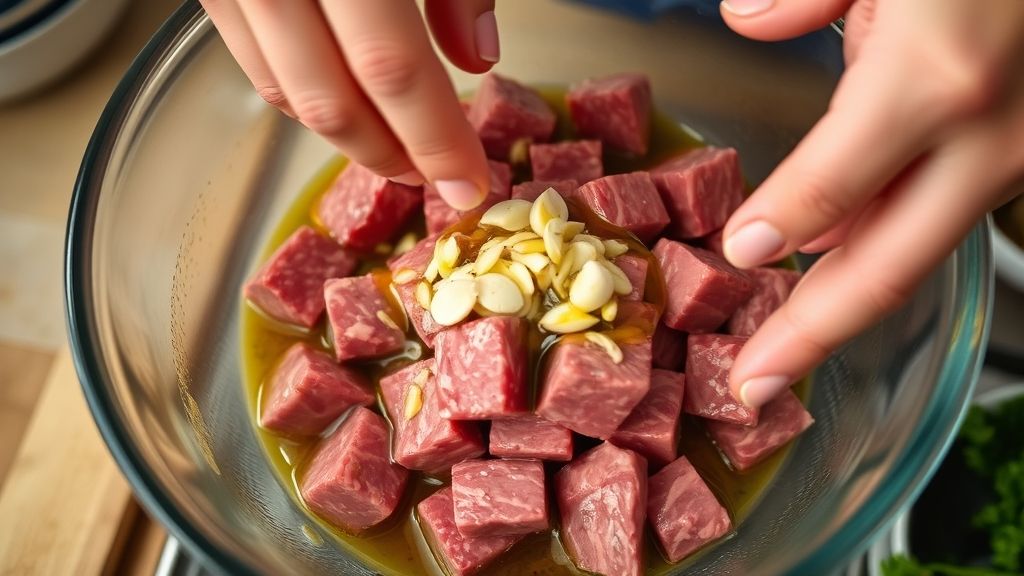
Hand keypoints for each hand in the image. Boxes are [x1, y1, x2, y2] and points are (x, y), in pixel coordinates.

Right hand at [199, 0, 499, 209]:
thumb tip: (478, 59)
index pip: (389, 69)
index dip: (432, 138)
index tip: (468, 184)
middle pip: (330, 99)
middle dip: (389, 154)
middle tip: (433, 177)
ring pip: (284, 91)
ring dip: (346, 136)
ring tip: (397, 147)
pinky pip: (253, 62)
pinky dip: (302, 98)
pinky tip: (344, 104)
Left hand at [718, 0, 1023, 406]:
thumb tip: (748, 19)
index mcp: (935, 84)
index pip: (827, 193)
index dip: (774, 232)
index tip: (736, 256)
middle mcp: (991, 139)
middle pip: (886, 268)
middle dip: (813, 335)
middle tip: (756, 386)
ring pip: (922, 243)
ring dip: (853, 291)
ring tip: (792, 330)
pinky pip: (956, 203)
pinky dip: (897, 230)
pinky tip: (848, 240)